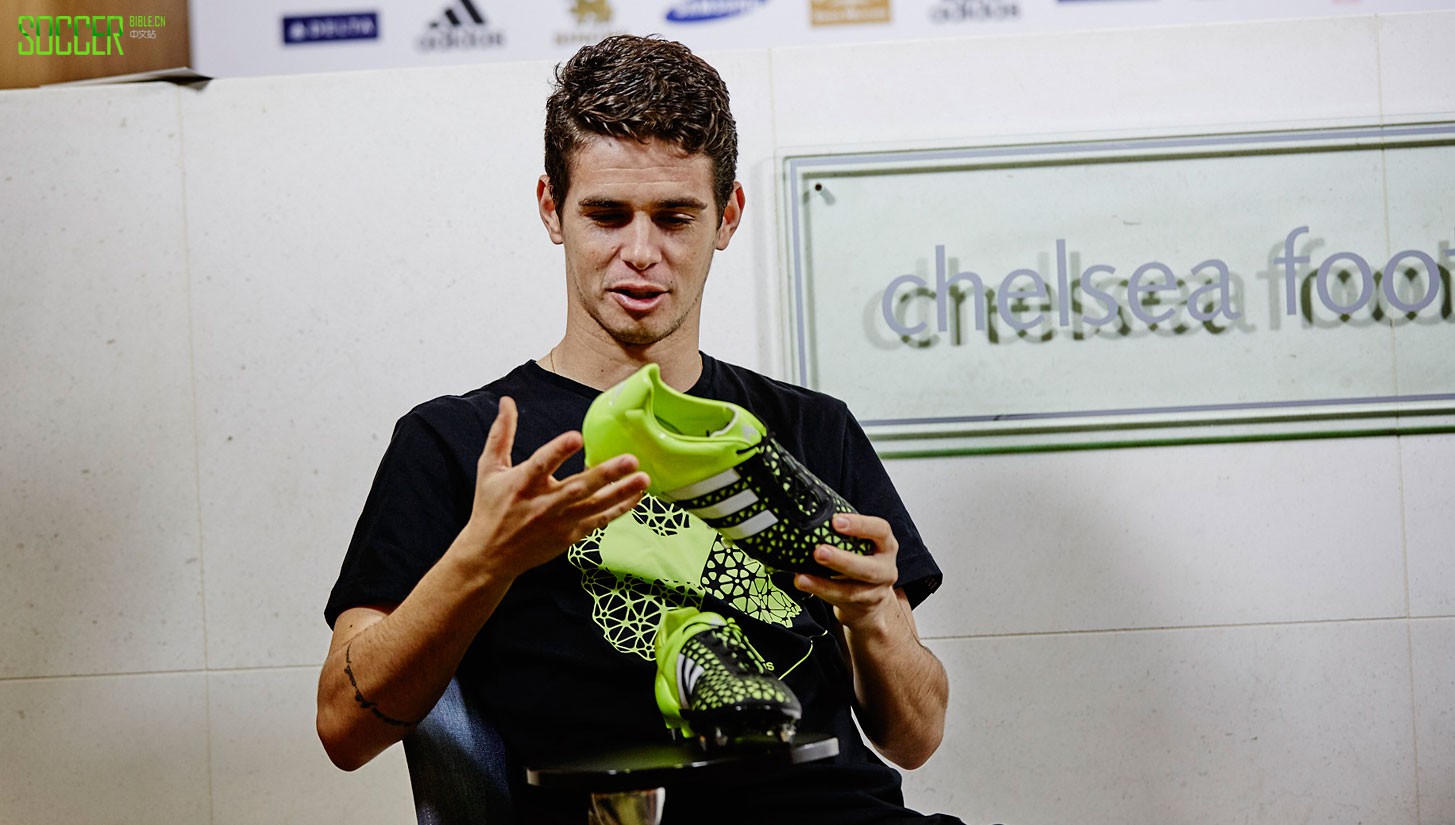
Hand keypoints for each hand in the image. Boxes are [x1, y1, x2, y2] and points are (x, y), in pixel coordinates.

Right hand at [459, 396, 648, 578]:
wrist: (491, 555)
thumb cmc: (491, 508)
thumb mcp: (489, 469)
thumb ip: (501, 435)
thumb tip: (507, 402)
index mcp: (522, 484)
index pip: (541, 464)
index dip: (558, 450)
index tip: (577, 437)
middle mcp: (543, 504)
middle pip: (578, 488)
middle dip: (606, 474)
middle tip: (631, 459)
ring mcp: (559, 522)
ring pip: (595, 506)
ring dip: (621, 492)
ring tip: (643, 478)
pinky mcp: (570, 535)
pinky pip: (600, 521)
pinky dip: (619, 509)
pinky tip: (637, 496)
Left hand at [792, 513, 901, 630]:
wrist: (872, 601)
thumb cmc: (861, 562)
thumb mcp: (862, 545)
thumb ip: (845, 533)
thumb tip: (809, 511)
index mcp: (886, 546)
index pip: (880, 531)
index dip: (860, 525)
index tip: (836, 521)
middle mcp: (885, 569)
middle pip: (868, 568)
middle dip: (842, 560)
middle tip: (819, 551)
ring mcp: (874, 592)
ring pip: (851, 591)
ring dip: (824, 583)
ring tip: (801, 577)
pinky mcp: (860, 607)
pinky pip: (838, 601)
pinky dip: (819, 592)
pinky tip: (803, 583)